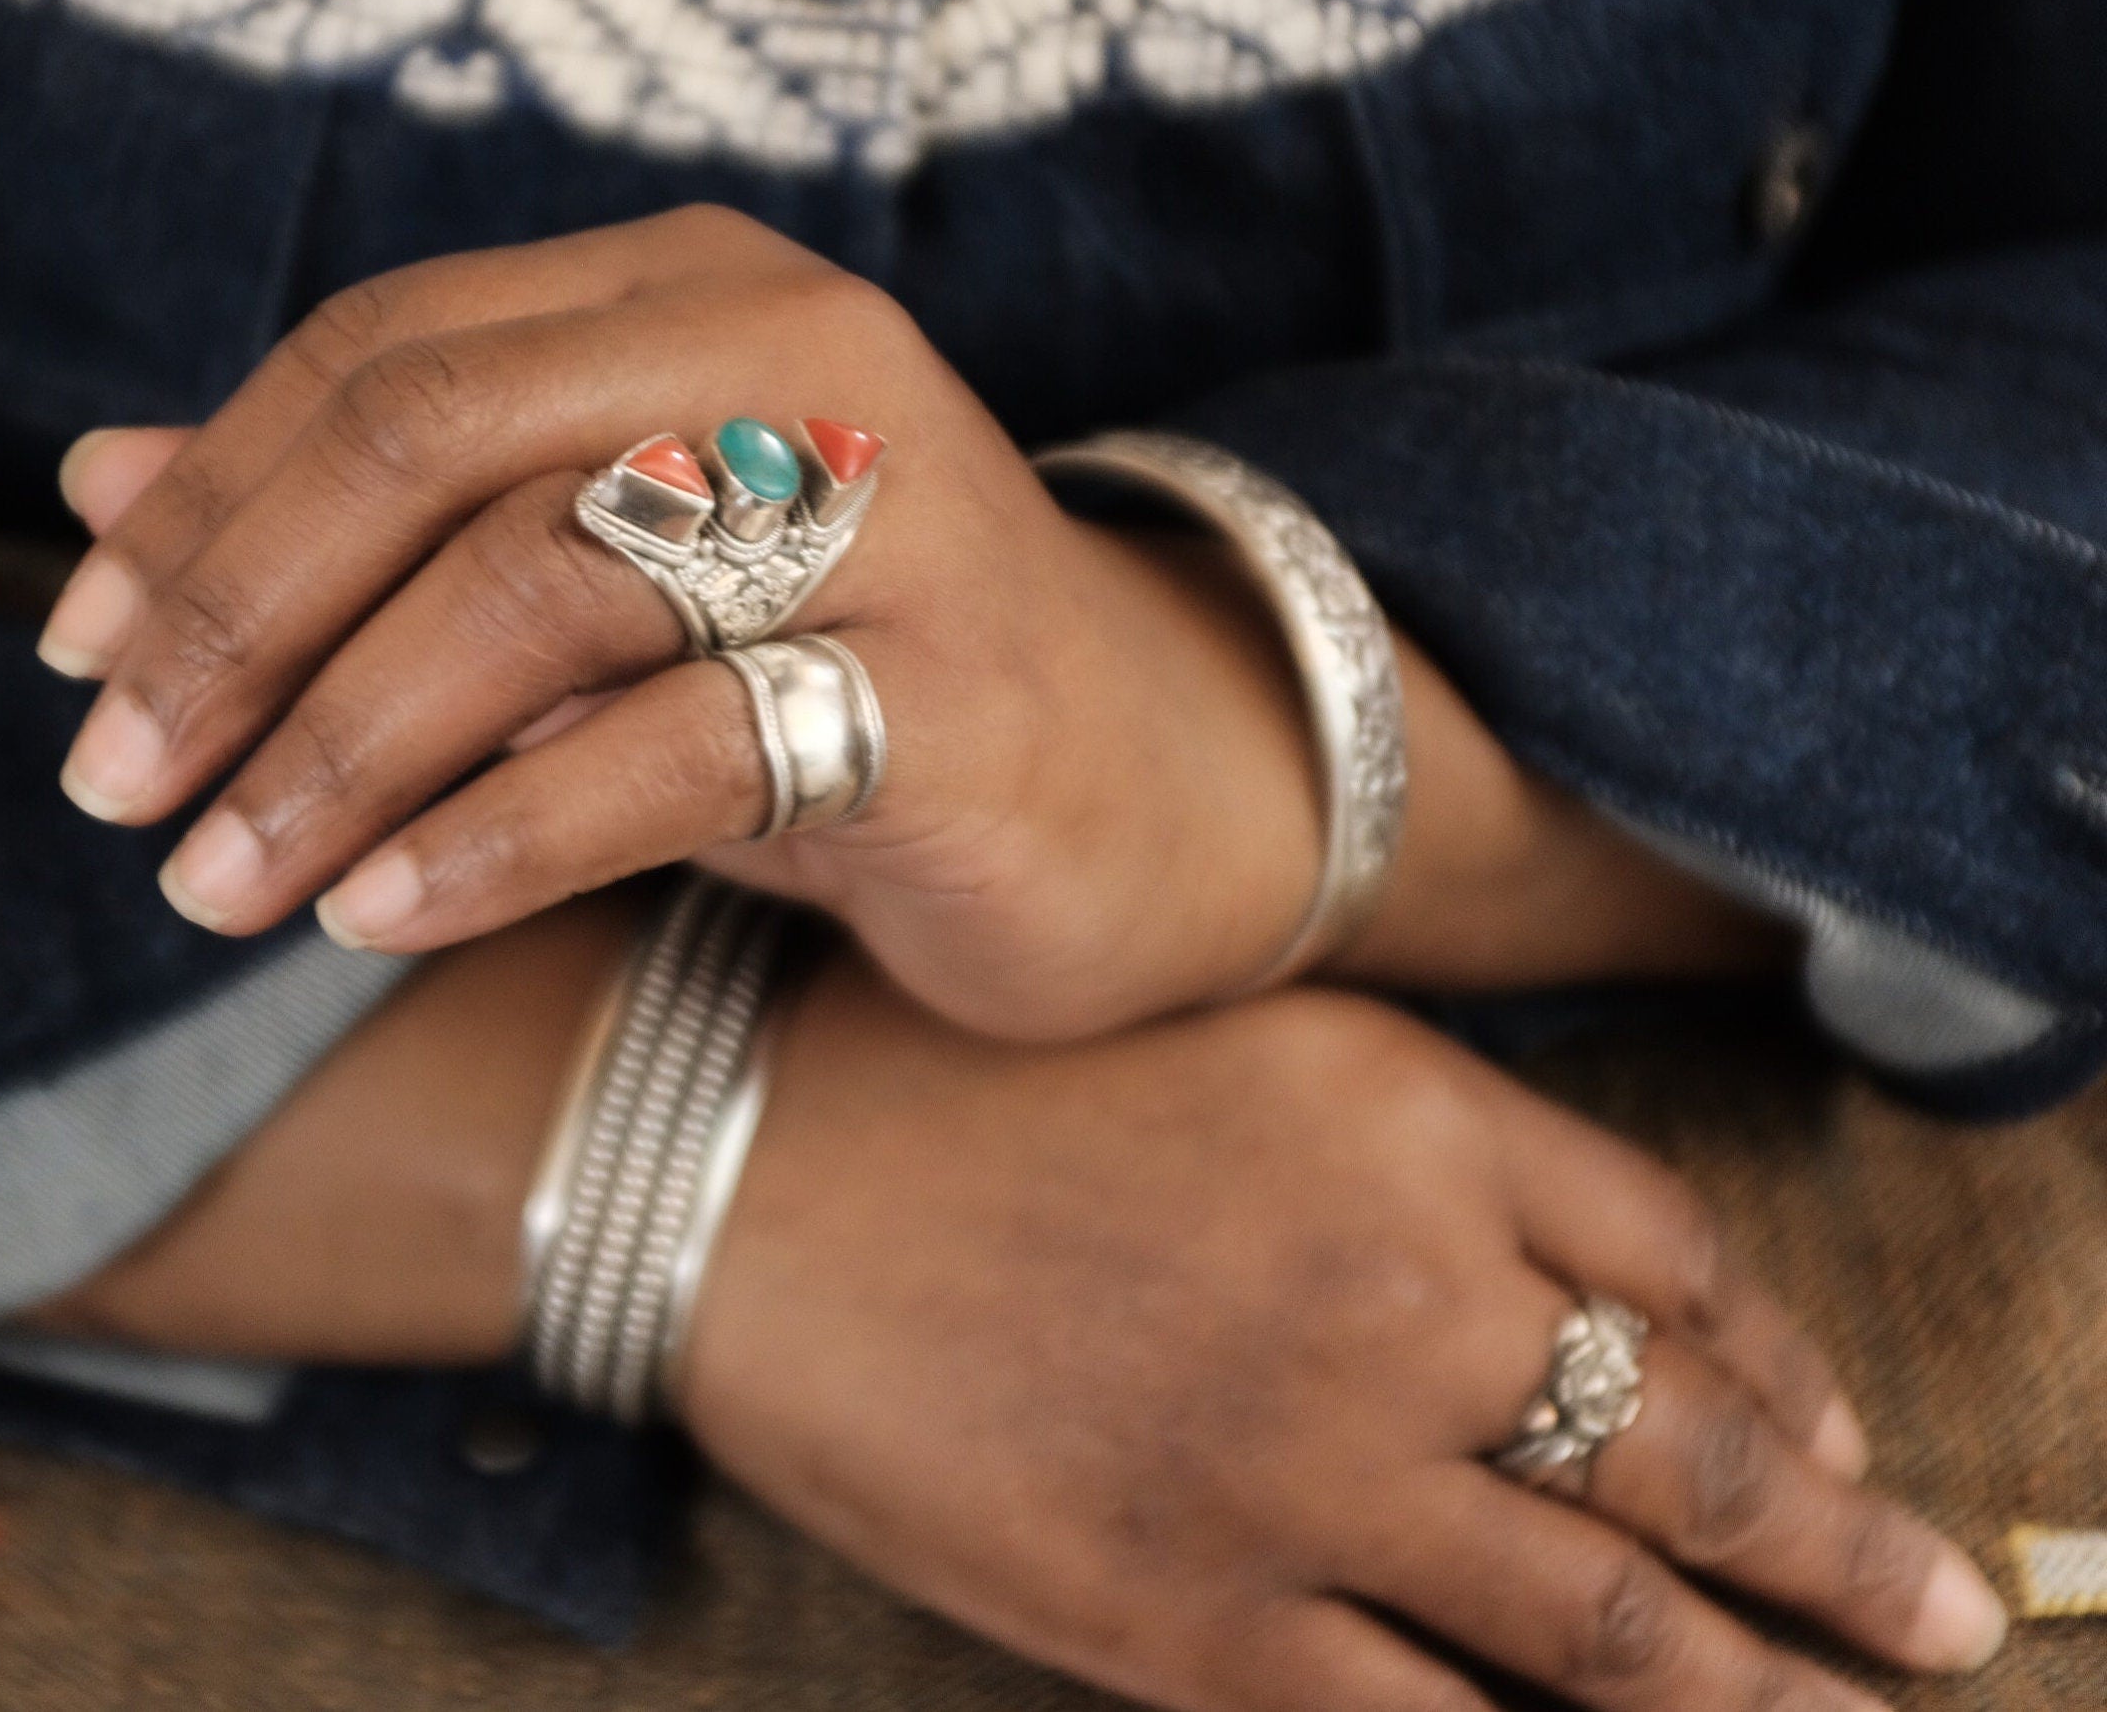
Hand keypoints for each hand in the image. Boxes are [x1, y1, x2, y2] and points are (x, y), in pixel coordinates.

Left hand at [38, 204, 1336, 1038]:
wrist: (1160, 795)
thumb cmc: (834, 680)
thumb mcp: (589, 589)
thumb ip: (367, 526)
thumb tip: (87, 489)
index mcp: (688, 289)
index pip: (383, 355)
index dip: (204, 501)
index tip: (74, 654)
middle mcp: (798, 352)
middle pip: (433, 443)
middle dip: (235, 622)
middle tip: (113, 784)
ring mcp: (895, 508)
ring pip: (539, 588)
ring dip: (337, 750)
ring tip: (220, 886)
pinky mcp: (954, 687)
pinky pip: (674, 746)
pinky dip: (496, 835)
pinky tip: (379, 914)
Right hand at [683, 974, 2005, 1711]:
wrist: (735, 1168)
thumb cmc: (964, 1079)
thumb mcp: (1228, 1040)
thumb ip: (1426, 1148)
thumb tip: (1623, 1302)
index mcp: (1414, 1123)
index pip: (1685, 1269)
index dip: (1792, 1372)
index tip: (1837, 1441)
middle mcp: (1400, 1294)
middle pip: (1695, 1460)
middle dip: (1852, 1565)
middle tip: (1951, 1623)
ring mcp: (1302, 1470)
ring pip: (1604, 1627)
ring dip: (1759, 1698)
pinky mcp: (1186, 1613)